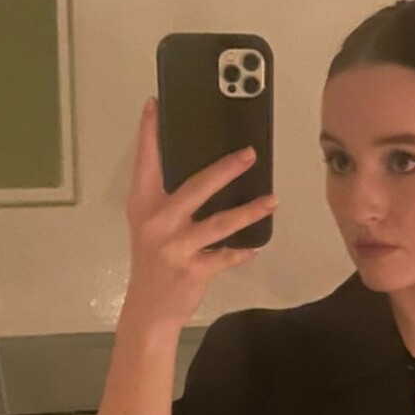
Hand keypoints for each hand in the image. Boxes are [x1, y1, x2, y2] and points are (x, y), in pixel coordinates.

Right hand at [124, 97, 277, 328]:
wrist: (148, 311)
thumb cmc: (153, 263)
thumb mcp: (150, 226)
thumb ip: (167, 200)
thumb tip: (205, 174)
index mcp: (142, 204)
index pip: (146, 161)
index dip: (150, 132)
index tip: (155, 104)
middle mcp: (157, 221)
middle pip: (197, 187)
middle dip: (226, 169)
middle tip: (250, 153)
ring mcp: (176, 246)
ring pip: (220, 222)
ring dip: (249, 211)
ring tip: (271, 200)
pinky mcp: (193, 269)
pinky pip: (226, 255)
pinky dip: (242, 250)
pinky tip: (256, 245)